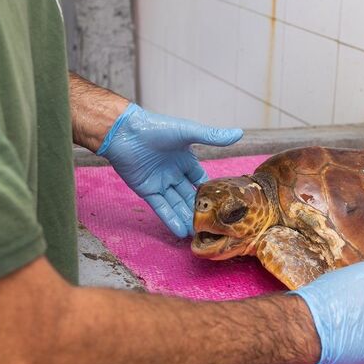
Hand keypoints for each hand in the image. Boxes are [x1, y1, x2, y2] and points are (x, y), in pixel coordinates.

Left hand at [98, 103, 242, 237]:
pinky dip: (170, 219)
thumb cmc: (156, 128)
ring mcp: (160, 183)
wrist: (124, 132)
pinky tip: (181, 232)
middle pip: (189, 196)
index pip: (201, 181)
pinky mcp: (146, 190)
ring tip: (198, 235)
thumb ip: (212, 136)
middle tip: (211, 228)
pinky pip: (161, 208)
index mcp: (185, 160)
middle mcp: (174, 173)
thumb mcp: (188, 132)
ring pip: (177, 205)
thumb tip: (239, 133)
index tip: (222, 208)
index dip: (210, 193)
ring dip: (186, 219)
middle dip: (199, 211)